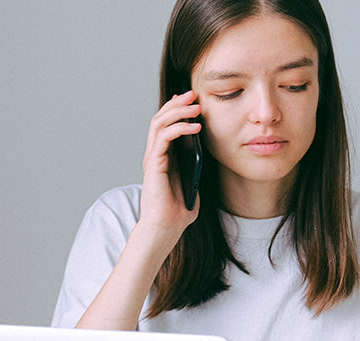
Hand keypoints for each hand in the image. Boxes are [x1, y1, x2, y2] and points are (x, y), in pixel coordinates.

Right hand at [140, 89, 201, 234]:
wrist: (166, 228)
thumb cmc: (179, 210)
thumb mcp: (194, 182)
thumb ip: (196, 166)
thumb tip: (206, 150)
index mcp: (164, 157)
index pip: (166, 125)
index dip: (178, 109)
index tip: (194, 99)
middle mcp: (155, 154)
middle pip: (161, 118)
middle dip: (177, 103)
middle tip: (193, 93)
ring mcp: (153, 158)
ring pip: (159, 123)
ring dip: (178, 111)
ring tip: (195, 105)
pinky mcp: (154, 164)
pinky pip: (164, 138)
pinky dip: (179, 128)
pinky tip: (195, 126)